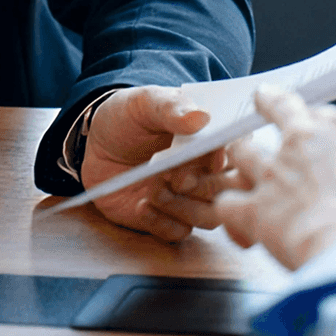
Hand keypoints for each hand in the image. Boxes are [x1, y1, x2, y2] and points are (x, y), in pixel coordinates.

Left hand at [81, 85, 225, 240]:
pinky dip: (161, 222)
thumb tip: (201, 117)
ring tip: (153, 188)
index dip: (229, 159)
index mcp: (209, 139)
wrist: (95, 142)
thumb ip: (170, 107)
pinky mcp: (168, 219)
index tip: (212, 159)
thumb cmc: (128, 117)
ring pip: (208, 218)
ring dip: (182, 207)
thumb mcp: (144, 103)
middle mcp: (207, 172)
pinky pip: (178, 233)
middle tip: (176, 177)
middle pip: (229, 191)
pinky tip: (141, 205)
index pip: (239, 153)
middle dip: (205, 186)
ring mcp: (189, 199)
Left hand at [210, 87, 335, 270]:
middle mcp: (305, 142)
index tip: (318, 125)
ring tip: (237, 161)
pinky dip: (230, 212)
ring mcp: (276, 171)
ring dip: (239, 158)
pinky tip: (237, 223)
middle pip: (279, 108)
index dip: (320, 123)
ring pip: (241, 150)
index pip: (327, 114)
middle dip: (270, 102)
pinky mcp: (255, 204)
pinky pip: (228, 202)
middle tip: (263, 98)